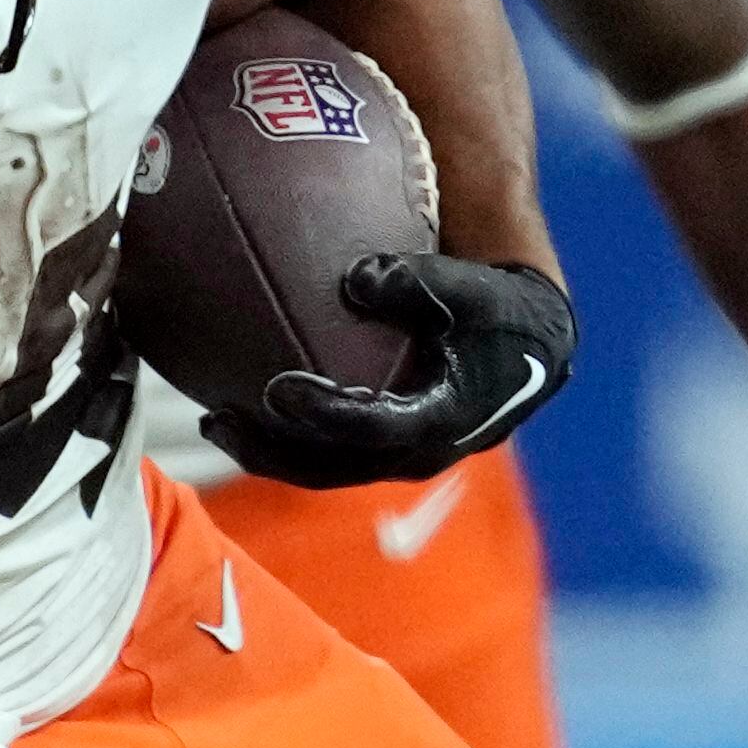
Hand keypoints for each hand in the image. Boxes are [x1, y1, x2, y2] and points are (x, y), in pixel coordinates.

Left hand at [193, 255, 573, 490]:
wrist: (532, 346)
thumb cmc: (496, 307)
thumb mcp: (468, 286)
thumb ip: (415, 279)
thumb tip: (353, 277)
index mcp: (444, 417)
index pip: (375, 429)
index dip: (325, 416)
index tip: (279, 388)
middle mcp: (420, 452)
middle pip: (334, 467)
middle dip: (272, 450)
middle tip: (218, 419)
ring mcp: (401, 458)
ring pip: (325, 469)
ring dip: (268, 451)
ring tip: (215, 420)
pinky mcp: (386, 451)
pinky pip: (329, 454)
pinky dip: (286, 438)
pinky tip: (239, 405)